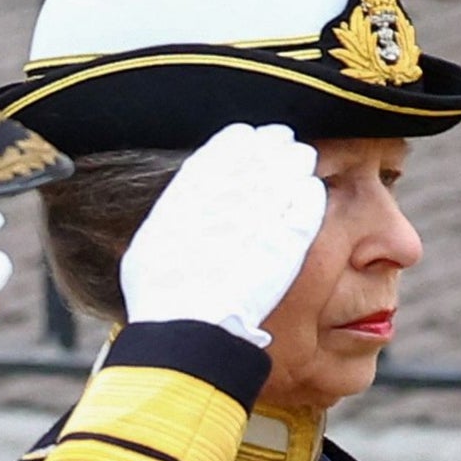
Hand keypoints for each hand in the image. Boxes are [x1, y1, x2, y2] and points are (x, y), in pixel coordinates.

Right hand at [119, 122, 324, 346]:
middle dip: (272, 145)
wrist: (191, 323)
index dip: (238, 141)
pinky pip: (310, 201)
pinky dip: (310, 193)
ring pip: (291, 170)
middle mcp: (232, 193)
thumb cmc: (160, 290)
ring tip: (299, 161)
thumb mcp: (150, 241)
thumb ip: (174, 211)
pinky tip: (309, 190)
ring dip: (295, 163)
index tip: (246, 137)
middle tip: (280, 140)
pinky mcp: (293, 238)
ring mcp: (266, 213)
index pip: (226, 147)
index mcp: (194, 189)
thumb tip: (189, 196)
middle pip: (263, 152)